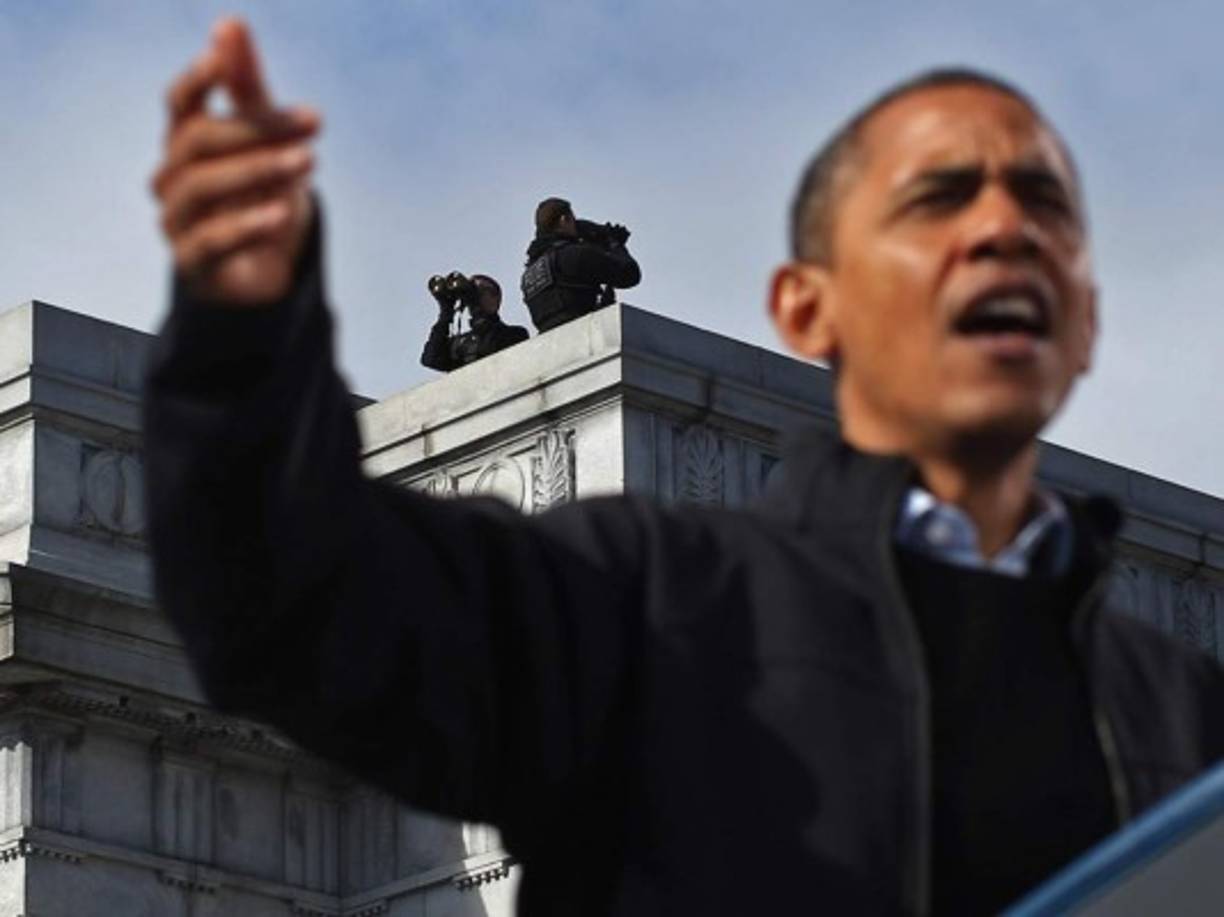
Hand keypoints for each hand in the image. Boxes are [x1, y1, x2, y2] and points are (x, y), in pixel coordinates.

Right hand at [152, 18, 319, 305]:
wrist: (267, 268)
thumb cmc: (261, 192)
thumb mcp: (264, 139)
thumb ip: (247, 84)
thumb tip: (230, 22)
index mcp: (187, 140)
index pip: (180, 101)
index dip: (198, 78)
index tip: (222, 57)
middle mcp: (173, 176)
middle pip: (199, 141)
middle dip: (256, 129)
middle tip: (313, 123)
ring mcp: (177, 220)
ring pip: (202, 187)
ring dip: (257, 170)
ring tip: (306, 163)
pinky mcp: (193, 263)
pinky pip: (210, 241)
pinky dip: (245, 226)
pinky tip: (279, 213)